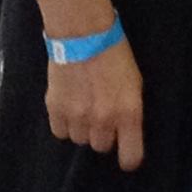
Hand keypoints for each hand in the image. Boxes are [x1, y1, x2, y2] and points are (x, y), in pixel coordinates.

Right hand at [45, 32, 143, 170]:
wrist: (84, 34)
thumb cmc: (116, 54)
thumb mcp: (135, 83)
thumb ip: (129, 111)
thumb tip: (124, 133)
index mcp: (128, 112)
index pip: (130, 156)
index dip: (129, 158)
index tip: (126, 154)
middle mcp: (103, 119)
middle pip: (101, 147)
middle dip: (103, 134)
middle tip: (101, 115)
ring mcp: (77, 116)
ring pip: (80, 140)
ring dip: (83, 128)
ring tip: (84, 106)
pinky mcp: (56, 109)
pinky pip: (60, 132)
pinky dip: (65, 124)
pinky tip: (69, 106)